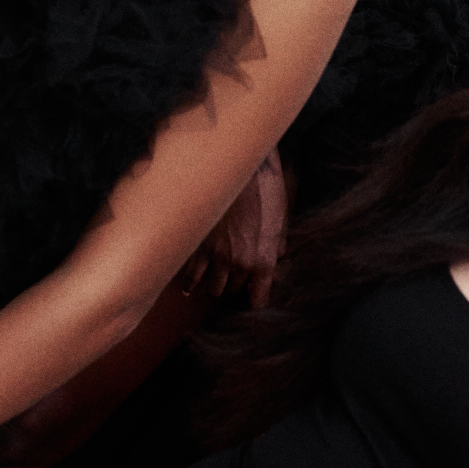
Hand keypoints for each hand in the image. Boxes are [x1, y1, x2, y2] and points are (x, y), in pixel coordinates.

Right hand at [179, 149, 290, 308]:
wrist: (237, 168)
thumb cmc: (263, 188)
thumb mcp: (280, 216)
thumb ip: (277, 242)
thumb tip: (278, 255)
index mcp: (261, 259)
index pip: (258, 297)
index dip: (257, 299)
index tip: (254, 298)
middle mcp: (238, 263)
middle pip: (235, 289)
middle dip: (237, 284)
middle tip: (237, 276)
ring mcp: (216, 256)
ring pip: (213, 287)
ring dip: (216, 283)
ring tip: (215, 280)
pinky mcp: (198, 245)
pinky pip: (191, 275)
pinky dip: (190, 282)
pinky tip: (189, 287)